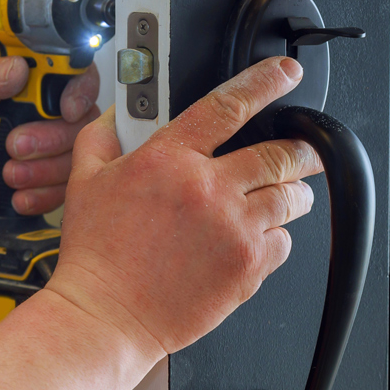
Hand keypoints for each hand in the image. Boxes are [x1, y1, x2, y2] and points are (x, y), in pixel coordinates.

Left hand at [0, 56, 99, 221]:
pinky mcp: (43, 179)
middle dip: (50, 139)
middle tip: (14, 145)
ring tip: (8, 173)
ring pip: (74, 158)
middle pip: (80, 122)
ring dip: (44, 170)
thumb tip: (16, 68)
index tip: (65, 109)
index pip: (74, 75)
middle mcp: (43, 112)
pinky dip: (41, 195)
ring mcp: (46, 147)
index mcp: (26, 82)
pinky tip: (16, 194)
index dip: (79, 91)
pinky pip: (62, 190)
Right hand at [45, 57, 322, 356]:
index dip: (265, 82)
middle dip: (301, 146)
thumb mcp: (85, 181)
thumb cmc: (96, 254)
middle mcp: (208, 189)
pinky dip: (278, 235)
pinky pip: (285, 242)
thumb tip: (118, 114)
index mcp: (169, 159)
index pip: (228, 105)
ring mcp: (233, 229)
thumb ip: (103, 136)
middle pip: (279, 152)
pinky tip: (256, 235)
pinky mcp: (247, 268)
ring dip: (293, 190)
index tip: (285, 74)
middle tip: (304, 147)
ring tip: (284, 193)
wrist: (105, 315)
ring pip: (291, 196)